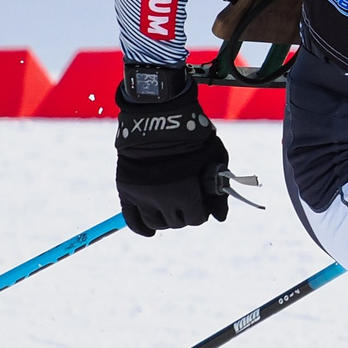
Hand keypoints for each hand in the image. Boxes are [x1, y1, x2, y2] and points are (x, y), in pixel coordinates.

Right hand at [115, 63, 230, 234]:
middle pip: (176, 222)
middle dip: (183, 213)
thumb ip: (219, 191)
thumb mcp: (215, 158)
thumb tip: (221, 218)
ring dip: (164, 219)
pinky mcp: (126, 190)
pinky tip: (150, 231)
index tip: (200, 203)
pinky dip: (141, 228)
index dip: (201, 211)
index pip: (196, 218)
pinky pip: (132, 220)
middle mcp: (162, 199)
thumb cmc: (193, 136)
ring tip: (169, 209)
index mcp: (186, 193)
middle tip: (185, 201)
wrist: (158, 116)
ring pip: (155, 223)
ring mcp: (142, 196)